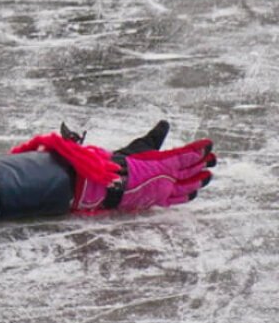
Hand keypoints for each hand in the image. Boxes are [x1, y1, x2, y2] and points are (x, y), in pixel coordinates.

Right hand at [73, 121, 215, 212]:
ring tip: (209, 175)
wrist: (109, 184)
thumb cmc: (122, 163)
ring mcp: (164, 190)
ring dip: (200, 179)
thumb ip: (155, 136)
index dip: (200, 149)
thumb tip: (165, 123)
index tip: (209, 144)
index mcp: (164, 163)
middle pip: (191, 169)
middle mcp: (168, 178)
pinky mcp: (158, 199)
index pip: (188, 155)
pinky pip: (177, 198)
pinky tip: (194, 192)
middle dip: (204, 163)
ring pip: (188, 185)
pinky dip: (187, 195)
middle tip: (214, 158)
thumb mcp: (140, 145)